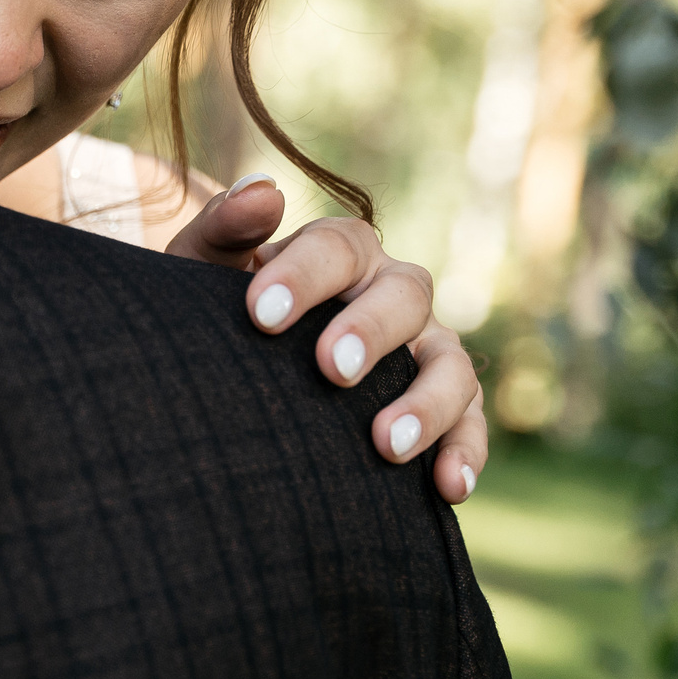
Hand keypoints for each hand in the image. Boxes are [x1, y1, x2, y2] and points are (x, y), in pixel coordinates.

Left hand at [168, 175, 487, 503]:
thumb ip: (225, 230)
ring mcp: (427, 348)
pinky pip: (470, 423)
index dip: (303, 276)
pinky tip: (449, 485)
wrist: (239, 374)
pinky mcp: (447, 405)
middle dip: (372, 331)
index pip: (336, 248)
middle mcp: (393, 291)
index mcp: (342, 252)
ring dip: (427, 401)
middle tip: (332, 370)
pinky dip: (466, 450)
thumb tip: (262, 193)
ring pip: (450, 362)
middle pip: (405, 295)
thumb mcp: (206, 272)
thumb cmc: (225, 316)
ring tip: (387, 443)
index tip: (262, 314)